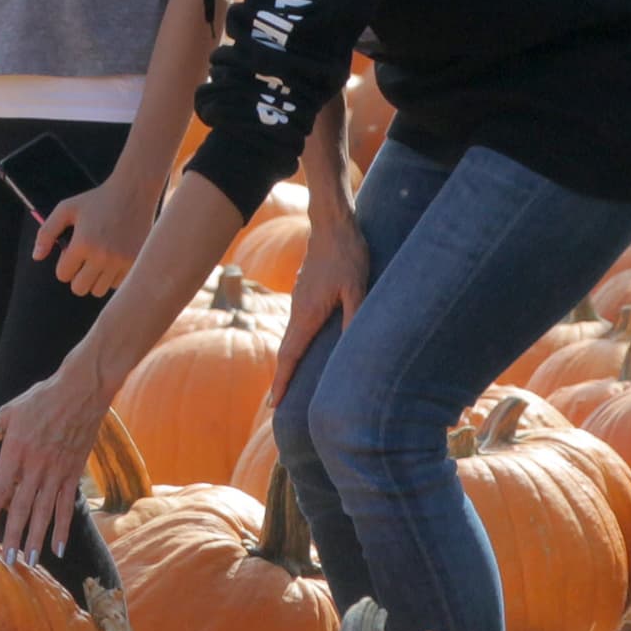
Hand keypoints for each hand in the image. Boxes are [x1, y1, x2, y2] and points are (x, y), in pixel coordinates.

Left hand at [0, 356, 109, 564]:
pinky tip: (58, 547)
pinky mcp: (73, 471)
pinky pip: (66, 505)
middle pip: (22, 508)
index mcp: (16, 451)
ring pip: (44, 512)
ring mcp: (57, 470)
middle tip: (7, 561)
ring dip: (35, 538)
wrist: (82, 389)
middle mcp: (36, 465)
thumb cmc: (42, 398)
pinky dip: (62, 527)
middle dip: (13, 536)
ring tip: (29, 561)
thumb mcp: (8, 412)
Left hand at [33, 176, 156, 297]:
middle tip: (85, 257)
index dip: (64, 263)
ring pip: (98, 290)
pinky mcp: (135, 263)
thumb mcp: (66, 209)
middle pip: (79, 288)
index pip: (63, 274)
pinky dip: (112, 277)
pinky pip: (118, 285)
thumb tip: (36, 257)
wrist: (133, 192)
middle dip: (77, 275)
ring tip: (99, 258)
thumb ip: (46, 232)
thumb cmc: (96, 200)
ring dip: (95, 278)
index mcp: (83, 243)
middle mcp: (102, 256)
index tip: (73, 249)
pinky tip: (114, 259)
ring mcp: (121, 261)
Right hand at [270, 216, 369, 405]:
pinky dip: (295, 345)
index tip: (273, 405)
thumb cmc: (348, 255)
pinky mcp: (305, 293)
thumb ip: (354, 317)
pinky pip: (297, 326)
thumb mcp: (357, 287)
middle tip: (275, 406)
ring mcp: (300, 300)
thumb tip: (353, 350)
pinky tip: (304, 348)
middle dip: (281, 379)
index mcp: (308, 314)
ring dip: (288, 362)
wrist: (333, 224)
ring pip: (291, 338)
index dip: (282, 381)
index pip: (290, 355)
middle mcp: (298, 310)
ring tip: (288, 384)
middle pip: (286, 351)